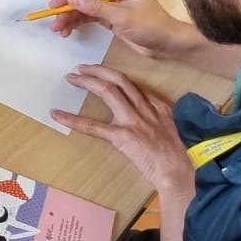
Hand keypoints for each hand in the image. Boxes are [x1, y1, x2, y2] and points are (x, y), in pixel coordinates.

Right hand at [47, 0, 198, 60]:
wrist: (167, 44)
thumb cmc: (153, 26)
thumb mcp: (122, 16)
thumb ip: (97, 7)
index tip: (58, 6)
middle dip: (68, 8)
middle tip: (55, 20)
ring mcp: (111, 3)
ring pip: (83, 7)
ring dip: (70, 17)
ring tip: (59, 29)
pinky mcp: (110, 16)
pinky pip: (88, 16)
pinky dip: (77, 22)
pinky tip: (68, 30)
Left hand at [54, 64, 193, 194]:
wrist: (182, 173)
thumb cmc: (182, 159)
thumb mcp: (177, 132)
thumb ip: (163, 122)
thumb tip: (151, 121)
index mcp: (159, 107)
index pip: (134, 85)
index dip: (114, 76)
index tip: (102, 74)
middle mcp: (146, 108)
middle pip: (119, 80)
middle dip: (99, 71)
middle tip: (81, 68)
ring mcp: (134, 120)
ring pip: (108, 92)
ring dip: (88, 82)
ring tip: (72, 79)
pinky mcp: (123, 137)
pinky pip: (94, 126)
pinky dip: (74, 119)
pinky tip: (59, 115)